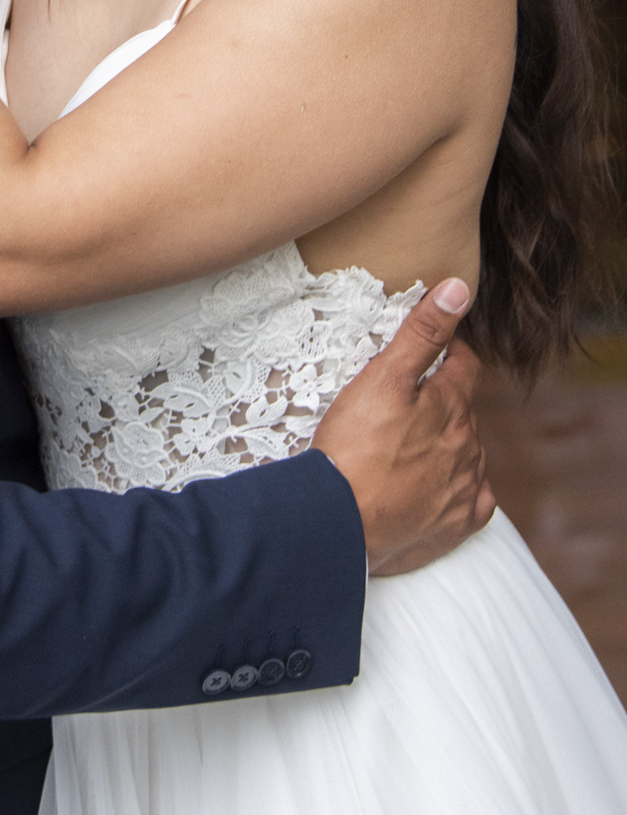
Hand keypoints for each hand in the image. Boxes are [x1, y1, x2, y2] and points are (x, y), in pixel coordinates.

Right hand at [313, 277, 494, 574]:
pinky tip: (437, 487)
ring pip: (468, 454)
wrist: (340, 524)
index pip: (465, 366)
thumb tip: (459, 289)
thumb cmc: (354, 447)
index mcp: (452, 407)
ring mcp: (465, 489)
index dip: (450, 352)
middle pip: (464, 412)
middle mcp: (468, 447)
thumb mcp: (382, 378)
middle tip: (407, 402)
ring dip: (448, 444)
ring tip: (411, 446)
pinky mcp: (456, 526)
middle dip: (443, 402)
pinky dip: (460, 489)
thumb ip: (422, 334)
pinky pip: (474, 500)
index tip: (434, 351)